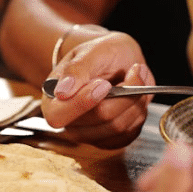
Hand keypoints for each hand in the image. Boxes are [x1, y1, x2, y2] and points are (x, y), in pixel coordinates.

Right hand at [42, 31, 154, 148]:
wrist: (117, 60)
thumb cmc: (100, 54)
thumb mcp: (89, 52)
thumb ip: (76, 70)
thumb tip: (62, 92)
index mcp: (53, 102)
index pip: (59, 116)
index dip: (83, 102)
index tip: (104, 84)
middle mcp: (70, 124)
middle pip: (101, 118)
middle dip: (124, 93)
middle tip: (133, 71)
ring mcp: (91, 135)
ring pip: (120, 126)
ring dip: (136, 100)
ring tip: (135, 79)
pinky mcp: (111, 140)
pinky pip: (131, 132)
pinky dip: (139, 111)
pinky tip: (136, 96)